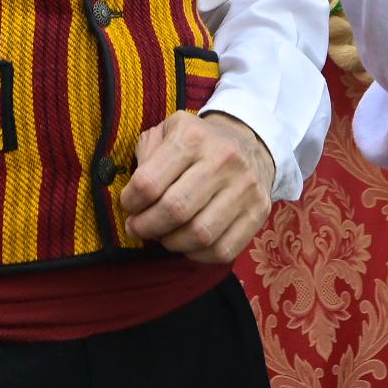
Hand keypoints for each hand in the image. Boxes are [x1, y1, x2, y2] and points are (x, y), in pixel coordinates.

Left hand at [120, 110, 276, 263]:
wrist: (247, 143)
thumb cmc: (196, 143)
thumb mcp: (167, 132)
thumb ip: (146, 155)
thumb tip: (133, 195)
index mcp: (192, 137)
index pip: (149, 182)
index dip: (131, 202)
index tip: (128, 205)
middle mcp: (223, 160)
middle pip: (175, 210)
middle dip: (147, 227)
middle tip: (138, 228)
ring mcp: (245, 187)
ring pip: (200, 235)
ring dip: (172, 243)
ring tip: (163, 235)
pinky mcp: (259, 211)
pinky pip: (223, 250)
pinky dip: (198, 254)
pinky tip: (188, 243)